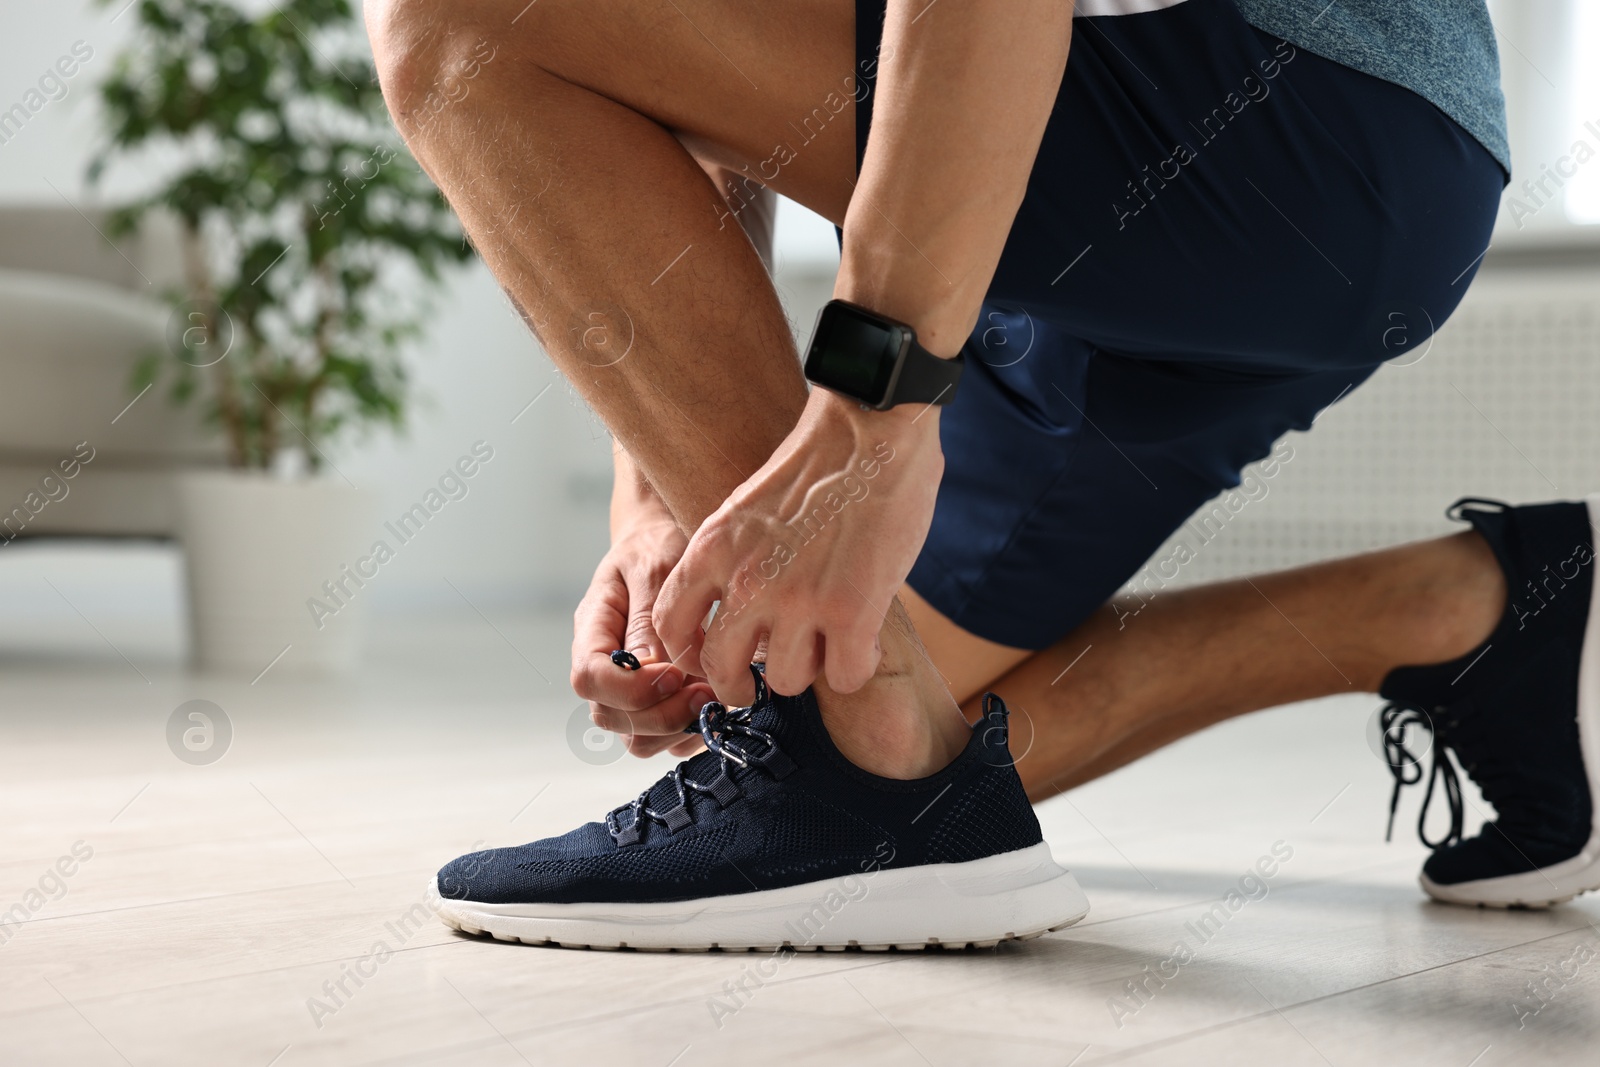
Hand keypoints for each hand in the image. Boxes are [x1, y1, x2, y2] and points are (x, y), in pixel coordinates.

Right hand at [570, 514, 715, 758]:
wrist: (669, 539)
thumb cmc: (660, 543)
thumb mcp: (656, 566)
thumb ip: (651, 617)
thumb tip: (653, 667)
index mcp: (594, 627)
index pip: (589, 676)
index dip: (629, 688)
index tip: (673, 675)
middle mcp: (605, 665)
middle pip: (610, 716)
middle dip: (660, 714)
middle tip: (707, 693)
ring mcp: (628, 687)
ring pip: (636, 737)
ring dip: (677, 728)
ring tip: (715, 698)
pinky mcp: (656, 700)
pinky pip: (665, 739)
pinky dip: (690, 732)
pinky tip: (717, 704)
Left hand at [654, 388, 942, 704]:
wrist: (873, 428)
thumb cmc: (818, 463)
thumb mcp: (745, 507)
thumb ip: (731, 560)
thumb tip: (733, 614)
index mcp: (713, 550)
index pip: (670, 627)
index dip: (690, 655)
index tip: (713, 658)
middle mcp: (746, 581)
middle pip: (720, 672)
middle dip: (740, 687)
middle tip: (760, 680)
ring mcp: (798, 601)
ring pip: (786, 681)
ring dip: (808, 668)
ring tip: (826, 640)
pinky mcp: (852, 612)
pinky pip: (842, 678)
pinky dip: (854, 666)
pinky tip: (862, 642)